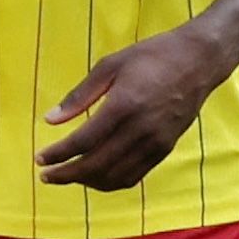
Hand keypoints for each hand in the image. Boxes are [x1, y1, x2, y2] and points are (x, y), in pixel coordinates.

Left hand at [35, 25, 229, 189]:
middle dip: (67, 174)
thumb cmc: (151, 57)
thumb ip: (79, 95)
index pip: (84, 142)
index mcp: (123, 106)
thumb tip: (50, 120)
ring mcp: (155, 143)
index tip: (40, 159)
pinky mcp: (165, 149)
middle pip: (96, 165)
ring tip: (68, 175)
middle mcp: (140, 130)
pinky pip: (134, 176)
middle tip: (46, 175)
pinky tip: (95, 176)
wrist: (198, 61)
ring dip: (87, 181)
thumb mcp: (110, 65)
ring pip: (115, 176)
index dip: (58, 154)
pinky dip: (111, 181)